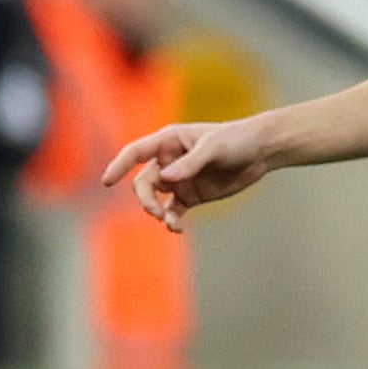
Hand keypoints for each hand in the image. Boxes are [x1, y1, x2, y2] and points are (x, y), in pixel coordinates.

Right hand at [102, 118, 273, 232]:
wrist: (260, 151)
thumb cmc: (236, 140)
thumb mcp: (214, 147)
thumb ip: (190, 163)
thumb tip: (166, 178)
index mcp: (167, 141)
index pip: (135, 153)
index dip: (118, 166)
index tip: (107, 181)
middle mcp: (168, 161)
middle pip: (143, 183)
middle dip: (145, 198)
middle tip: (156, 211)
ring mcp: (178, 180)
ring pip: (155, 200)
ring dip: (156, 212)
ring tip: (170, 221)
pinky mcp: (191, 196)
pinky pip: (173, 212)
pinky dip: (172, 221)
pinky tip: (177, 228)